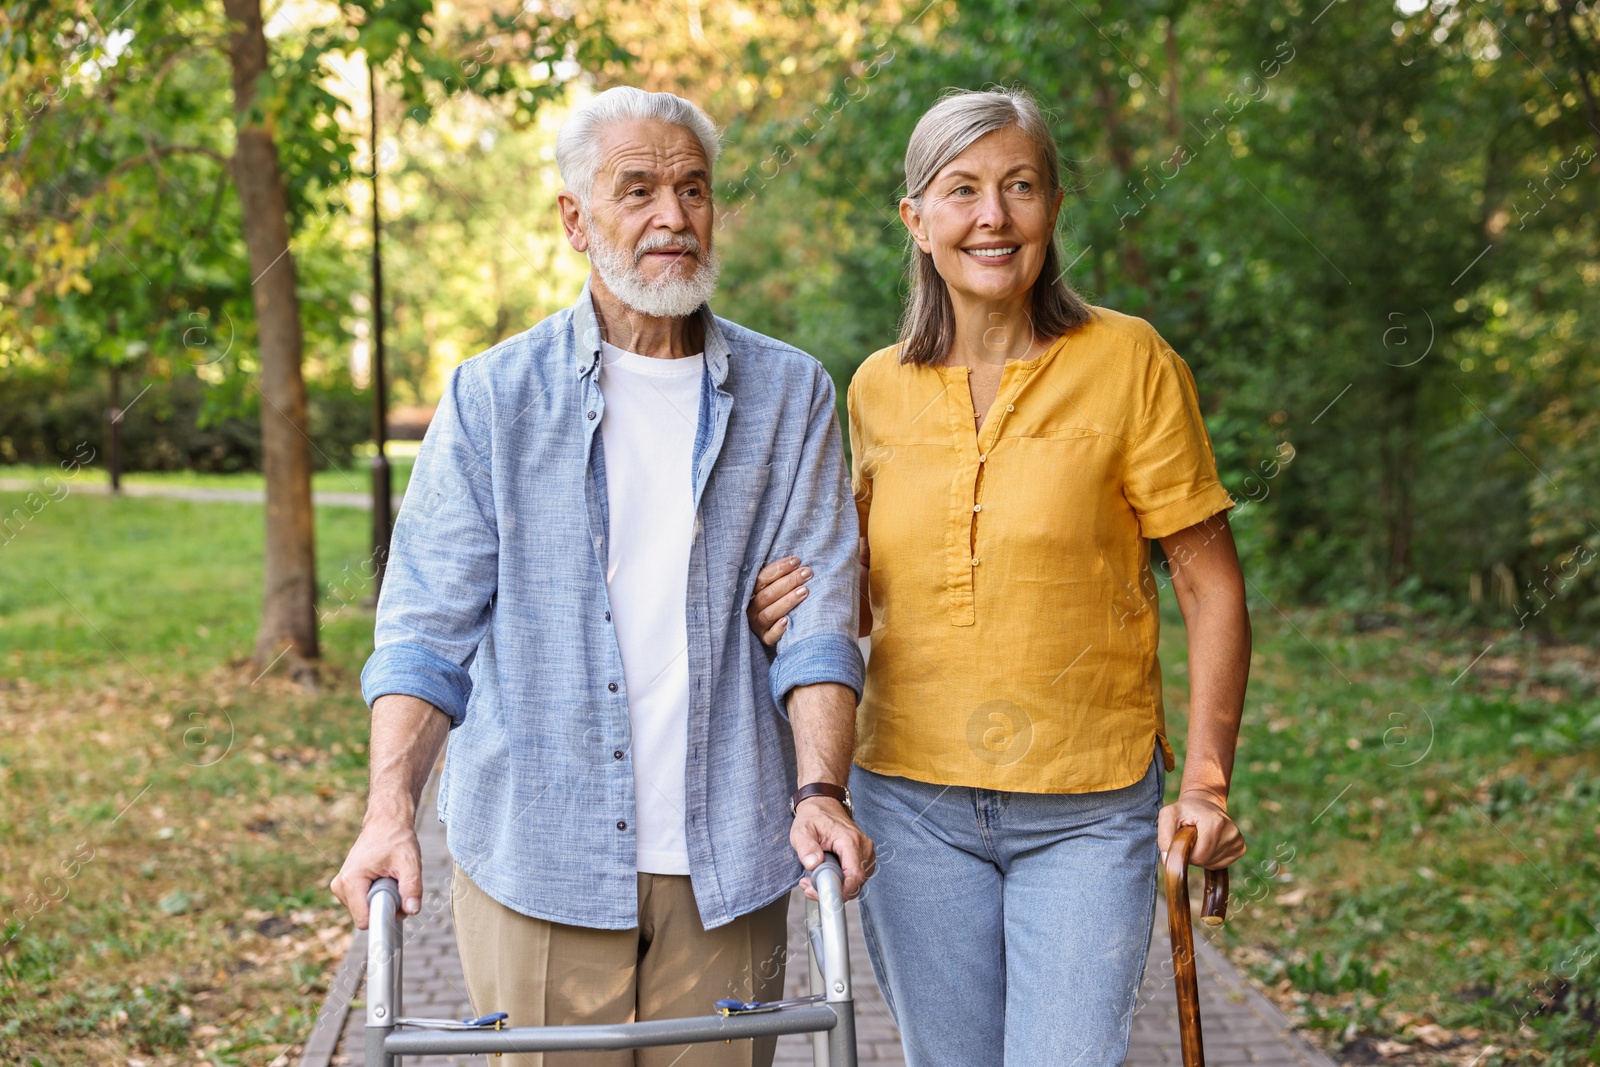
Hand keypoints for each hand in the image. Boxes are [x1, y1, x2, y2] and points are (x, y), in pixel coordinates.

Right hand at [330, 806, 423, 929]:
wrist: (386, 822)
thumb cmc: (396, 838)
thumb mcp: (409, 861)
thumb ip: (412, 887)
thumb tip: (412, 910)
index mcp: (351, 881)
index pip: (364, 920)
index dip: (385, 917)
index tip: (399, 903)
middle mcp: (340, 886)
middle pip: (367, 916)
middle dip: (386, 906)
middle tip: (397, 882)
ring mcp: (341, 887)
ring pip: (366, 911)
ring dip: (383, 900)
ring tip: (389, 877)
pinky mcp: (346, 887)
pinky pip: (365, 903)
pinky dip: (378, 895)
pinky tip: (383, 878)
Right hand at [747, 556, 810, 645]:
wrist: (773, 632)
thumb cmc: (777, 603)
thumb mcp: (774, 589)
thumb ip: (779, 578)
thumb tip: (797, 561)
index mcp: (751, 593)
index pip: (763, 578)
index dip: (779, 568)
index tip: (797, 561)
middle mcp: (752, 609)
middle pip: (768, 595)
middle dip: (789, 582)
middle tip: (806, 573)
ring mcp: (757, 625)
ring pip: (769, 613)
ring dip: (787, 601)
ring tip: (804, 591)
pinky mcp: (765, 640)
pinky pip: (770, 636)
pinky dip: (778, 629)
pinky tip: (788, 621)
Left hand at [791, 798, 873, 900]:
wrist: (823, 805)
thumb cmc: (814, 817)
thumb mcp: (802, 830)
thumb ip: (806, 847)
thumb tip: (814, 864)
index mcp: (850, 840)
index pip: (855, 875)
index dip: (842, 891)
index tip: (825, 896)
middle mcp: (863, 846)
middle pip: (856, 882)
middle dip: (834, 890)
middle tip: (811, 885)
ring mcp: (866, 852)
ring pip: (857, 882)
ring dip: (836, 886)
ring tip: (815, 878)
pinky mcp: (863, 856)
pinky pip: (856, 877)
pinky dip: (841, 881)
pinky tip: (826, 875)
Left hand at [1158, 790, 1245, 869]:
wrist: (1204, 803)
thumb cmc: (1184, 810)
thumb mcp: (1168, 815)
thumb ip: (1164, 837)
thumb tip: (1168, 861)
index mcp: (1215, 822)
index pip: (1199, 856)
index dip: (1187, 853)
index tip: (1185, 839)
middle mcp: (1231, 831)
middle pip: (1206, 861)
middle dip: (1194, 855)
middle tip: (1192, 838)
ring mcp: (1238, 840)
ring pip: (1213, 864)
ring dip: (1202, 856)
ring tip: (1201, 838)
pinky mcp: (1240, 847)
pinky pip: (1222, 864)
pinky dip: (1212, 858)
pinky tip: (1209, 843)